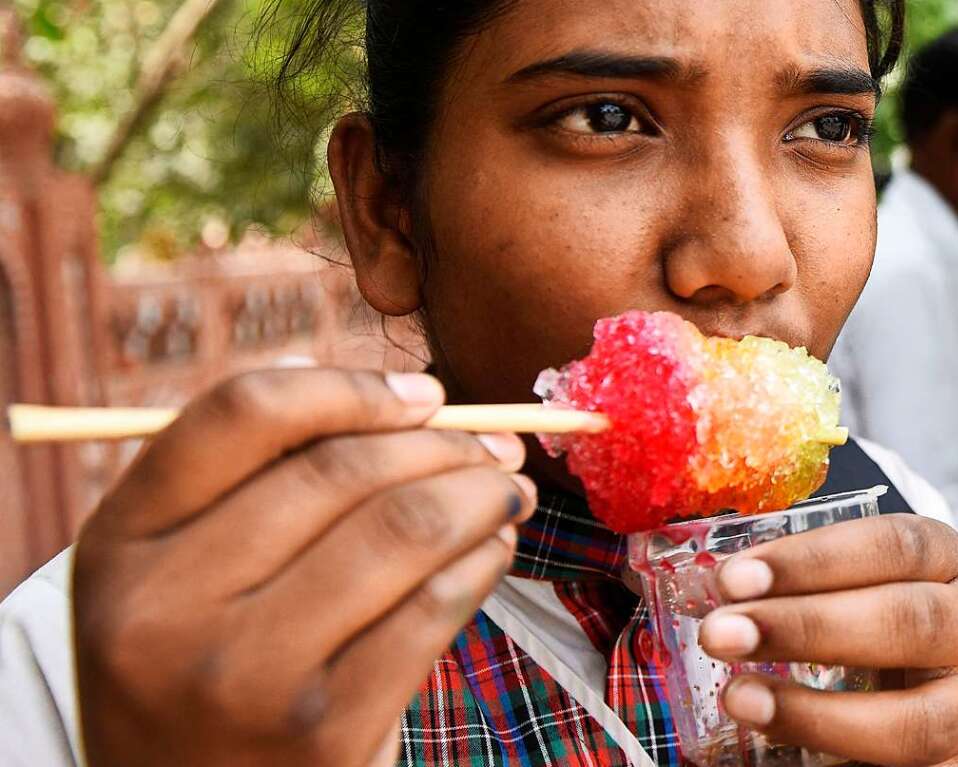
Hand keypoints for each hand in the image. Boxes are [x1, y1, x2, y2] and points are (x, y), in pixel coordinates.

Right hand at [73, 369, 535, 765]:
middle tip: (496, 447)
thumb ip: (263, 481)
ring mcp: (246, 676)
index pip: (244, 414)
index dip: (352, 389)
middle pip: (341, 471)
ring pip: (403, 530)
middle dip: (447, 445)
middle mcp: (167, 607)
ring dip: (479, 495)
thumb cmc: (201, 662)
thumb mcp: (181, 570)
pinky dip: (481, 561)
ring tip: (505, 491)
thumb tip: (418, 406)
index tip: (425, 396)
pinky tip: (491, 550)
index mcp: (122, 539)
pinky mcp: (324, 731)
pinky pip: (433, 609)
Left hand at [698, 514, 957, 765]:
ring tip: (740, 699)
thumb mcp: (862, 587)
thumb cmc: (892, 629)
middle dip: (801, 627)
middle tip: (719, 633)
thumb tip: (706, 592)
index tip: (733, 577)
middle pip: (901, 622)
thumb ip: (800, 586)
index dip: (808, 560)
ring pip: (912, 720)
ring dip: (814, 714)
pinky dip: (841, 760)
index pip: (888, 545)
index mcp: (943, 564)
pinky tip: (783, 746)